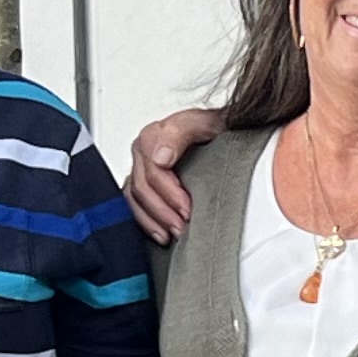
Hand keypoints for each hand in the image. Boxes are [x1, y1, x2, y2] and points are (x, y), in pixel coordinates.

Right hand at [124, 104, 225, 244]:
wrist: (224, 137)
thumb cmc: (218, 132)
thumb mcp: (207, 123)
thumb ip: (181, 131)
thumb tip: (160, 158)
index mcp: (157, 134)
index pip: (151, 166)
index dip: (169, 190)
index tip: (187, 207)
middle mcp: (145, 151)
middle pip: (143, 186)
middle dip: (164, 209)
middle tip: (184, 225)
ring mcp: (141, 168)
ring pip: (135, 198)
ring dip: (155, 219)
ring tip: (176, 232)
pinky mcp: (142, 184)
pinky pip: (133, 205)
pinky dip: (146, 223)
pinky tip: (161, 234)